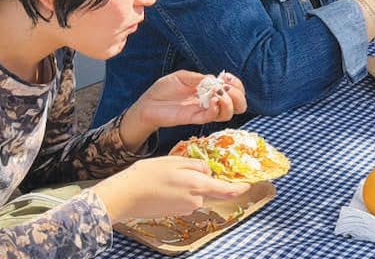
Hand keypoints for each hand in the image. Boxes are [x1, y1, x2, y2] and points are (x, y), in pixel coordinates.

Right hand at [93, 156, 249, 221]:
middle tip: (179, 167)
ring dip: (188, 183)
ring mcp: (185, 209)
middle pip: (208, 187)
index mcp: (198, 186)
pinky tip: (163, 184)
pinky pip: (185, 198)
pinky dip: (179, 190)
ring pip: (195, 192)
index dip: (239, 187)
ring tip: (167, 175)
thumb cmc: (148, 175)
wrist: (125, 196)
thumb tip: (207, 172)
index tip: (248, 184)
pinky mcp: (175, 213)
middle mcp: (195, 201)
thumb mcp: (175, 161)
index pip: (226, 190)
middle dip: (200, 177)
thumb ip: (196, 165)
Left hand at [125, 70, 245, 137]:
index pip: (233, 91)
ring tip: (219, 94)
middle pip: (237, 105)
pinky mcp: (193, 118)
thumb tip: (215, 80)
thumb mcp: (183, 76)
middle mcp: (210, 103)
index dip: (236, 84)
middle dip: (238, 95)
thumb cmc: (164, 89)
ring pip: (228, 113)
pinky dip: (215, 108)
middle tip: (227, 87)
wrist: (148, 103)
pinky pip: (210, 117)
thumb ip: (200, 78)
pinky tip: (211, 100)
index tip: (226, 76)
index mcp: (209, 91)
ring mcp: (203, 112)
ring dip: (229, 102)